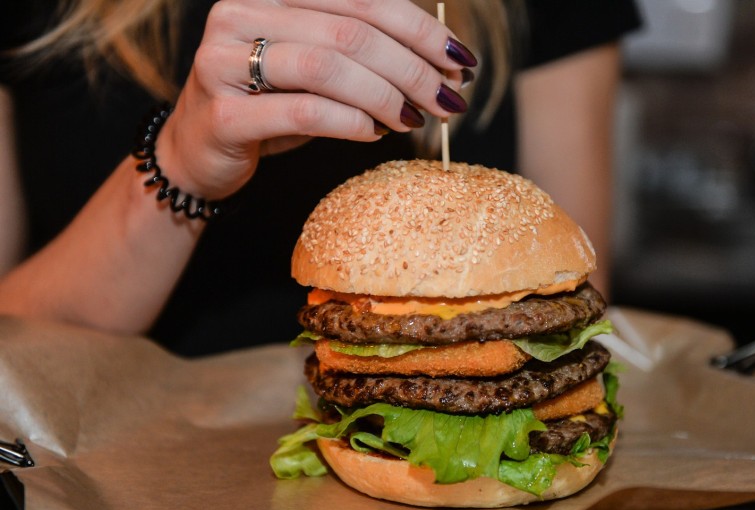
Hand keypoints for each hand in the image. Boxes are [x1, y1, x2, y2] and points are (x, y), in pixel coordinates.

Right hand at [159, 0, 476, 200]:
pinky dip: (350, 122)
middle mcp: (242, 12)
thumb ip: (359, 52)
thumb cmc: (267, 107)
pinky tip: (375, 133)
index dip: (419, 29)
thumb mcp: (314, 69)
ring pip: (327, 67)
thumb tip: (440, 62)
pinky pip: (303, 111)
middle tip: (448, 100)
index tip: (460, 61)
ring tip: (415, 120)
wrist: (197, 154)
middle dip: (412, 67)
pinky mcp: (223, 113)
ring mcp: (224, 60)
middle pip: (350, 31)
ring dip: (386, 95)